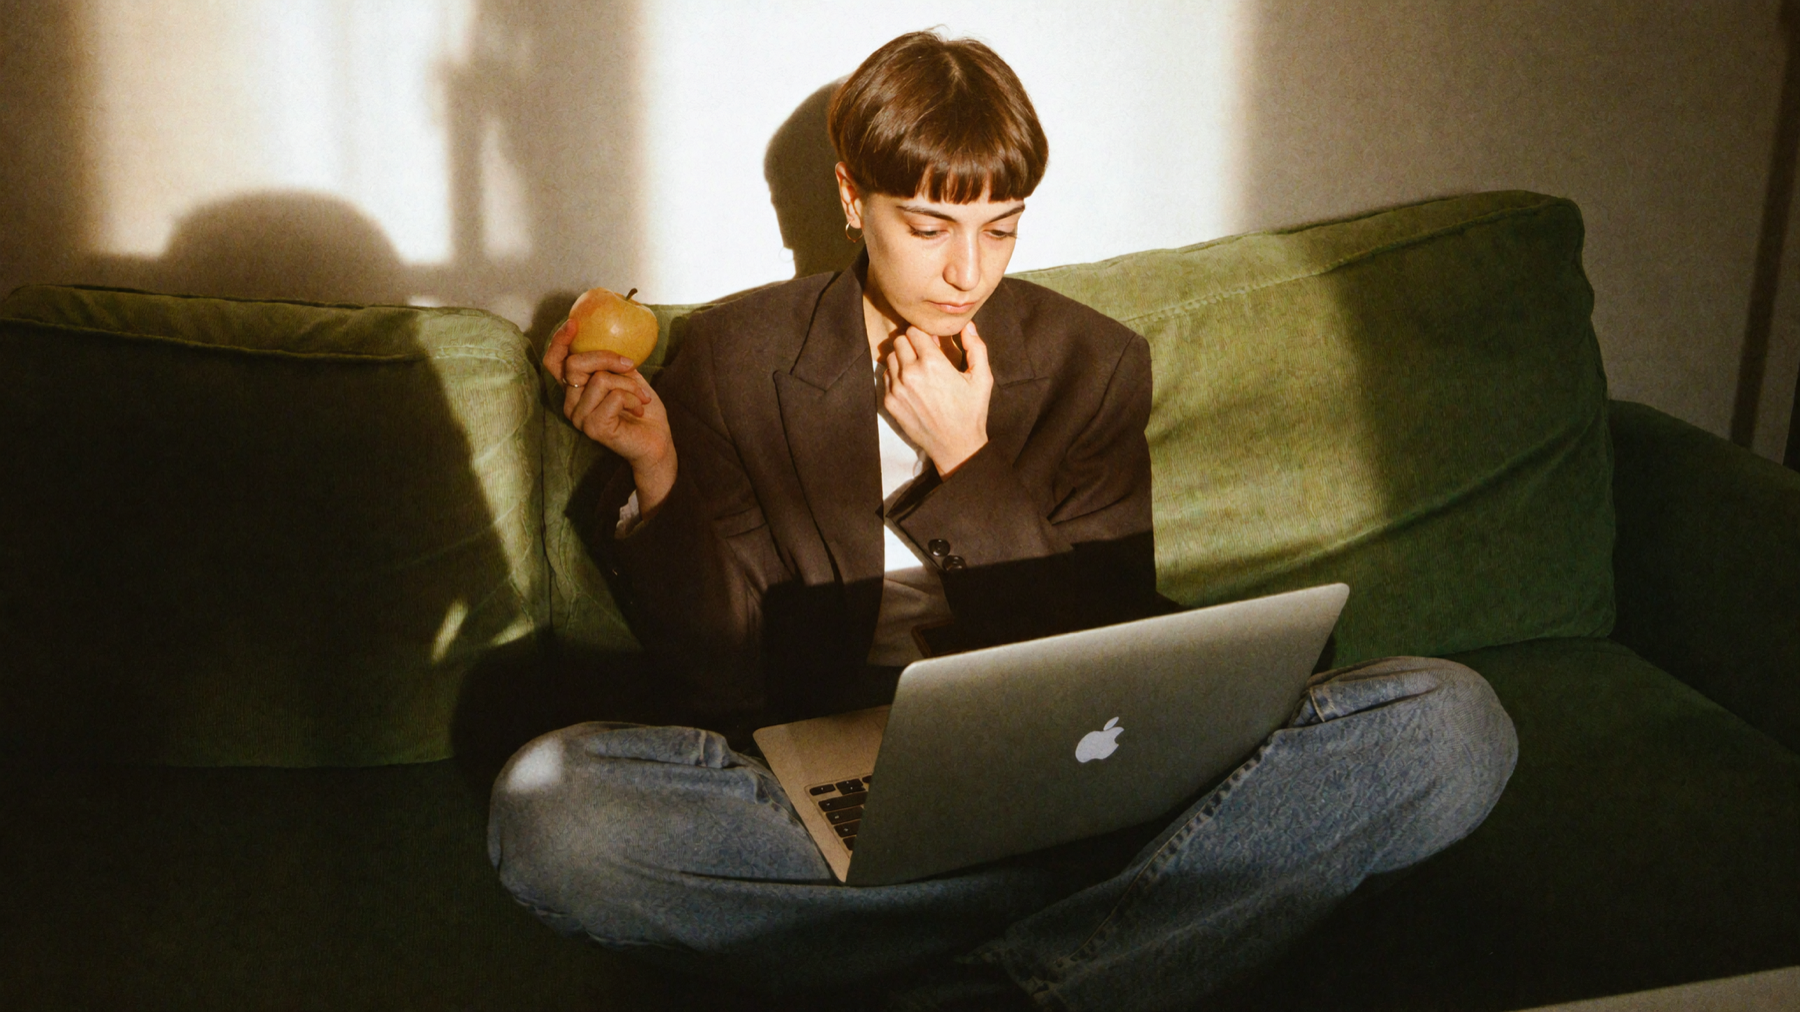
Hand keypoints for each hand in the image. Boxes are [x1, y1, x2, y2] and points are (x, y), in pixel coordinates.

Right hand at [545, 316, 676, 512]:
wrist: (657, 442)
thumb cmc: (641, 409)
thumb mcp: (627, 377)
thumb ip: (611, 362)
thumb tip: (607, 336)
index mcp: (575, 390)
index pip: (554, 363)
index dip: (559, 342)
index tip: (574, 323)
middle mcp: (571, 404)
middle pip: (575, 364)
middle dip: (607, 357)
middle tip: (630, 365)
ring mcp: (580, 418)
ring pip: (600, 379)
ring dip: (629, 384)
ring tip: (640, 398)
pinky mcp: (593, 428)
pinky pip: (613, 396)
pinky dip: (632, 397)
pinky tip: (638, 409)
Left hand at [880, 321, 991, 474]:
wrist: (955, 446)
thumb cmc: (971, 412)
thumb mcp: (982, 378)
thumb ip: (976, 348)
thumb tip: (967, 325)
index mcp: (933, 364)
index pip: (915, 331)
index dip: (924, 334)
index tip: (932, 342)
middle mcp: (911, 374)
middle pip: (900, 340)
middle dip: (912, 343)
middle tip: (923, 353)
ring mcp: (897, 389)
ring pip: (891, 357)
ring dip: (902, 358)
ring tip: (917, 369)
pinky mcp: (890, 402)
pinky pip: (886, 377)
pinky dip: (896, 375)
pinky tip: (911, 384)